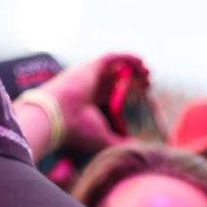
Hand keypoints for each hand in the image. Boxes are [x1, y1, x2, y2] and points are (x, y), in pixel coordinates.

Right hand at [31, 53, 150, 153]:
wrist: (58, 118)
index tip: (143, 98)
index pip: (111, 95)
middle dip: (132, 80)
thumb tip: (139, 148)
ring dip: (132, 67)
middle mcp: (90, 88)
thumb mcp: (105, 139)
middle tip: (148, 84)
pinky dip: (127, 57)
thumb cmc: (78, 131)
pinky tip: (141, 62)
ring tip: (147, 72)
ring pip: (115, 67)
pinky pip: (112, 58)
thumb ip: (121, 142)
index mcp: (91, 104)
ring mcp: (90, 76)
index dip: (128, 95)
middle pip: (115, 80)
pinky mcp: (91, 67)